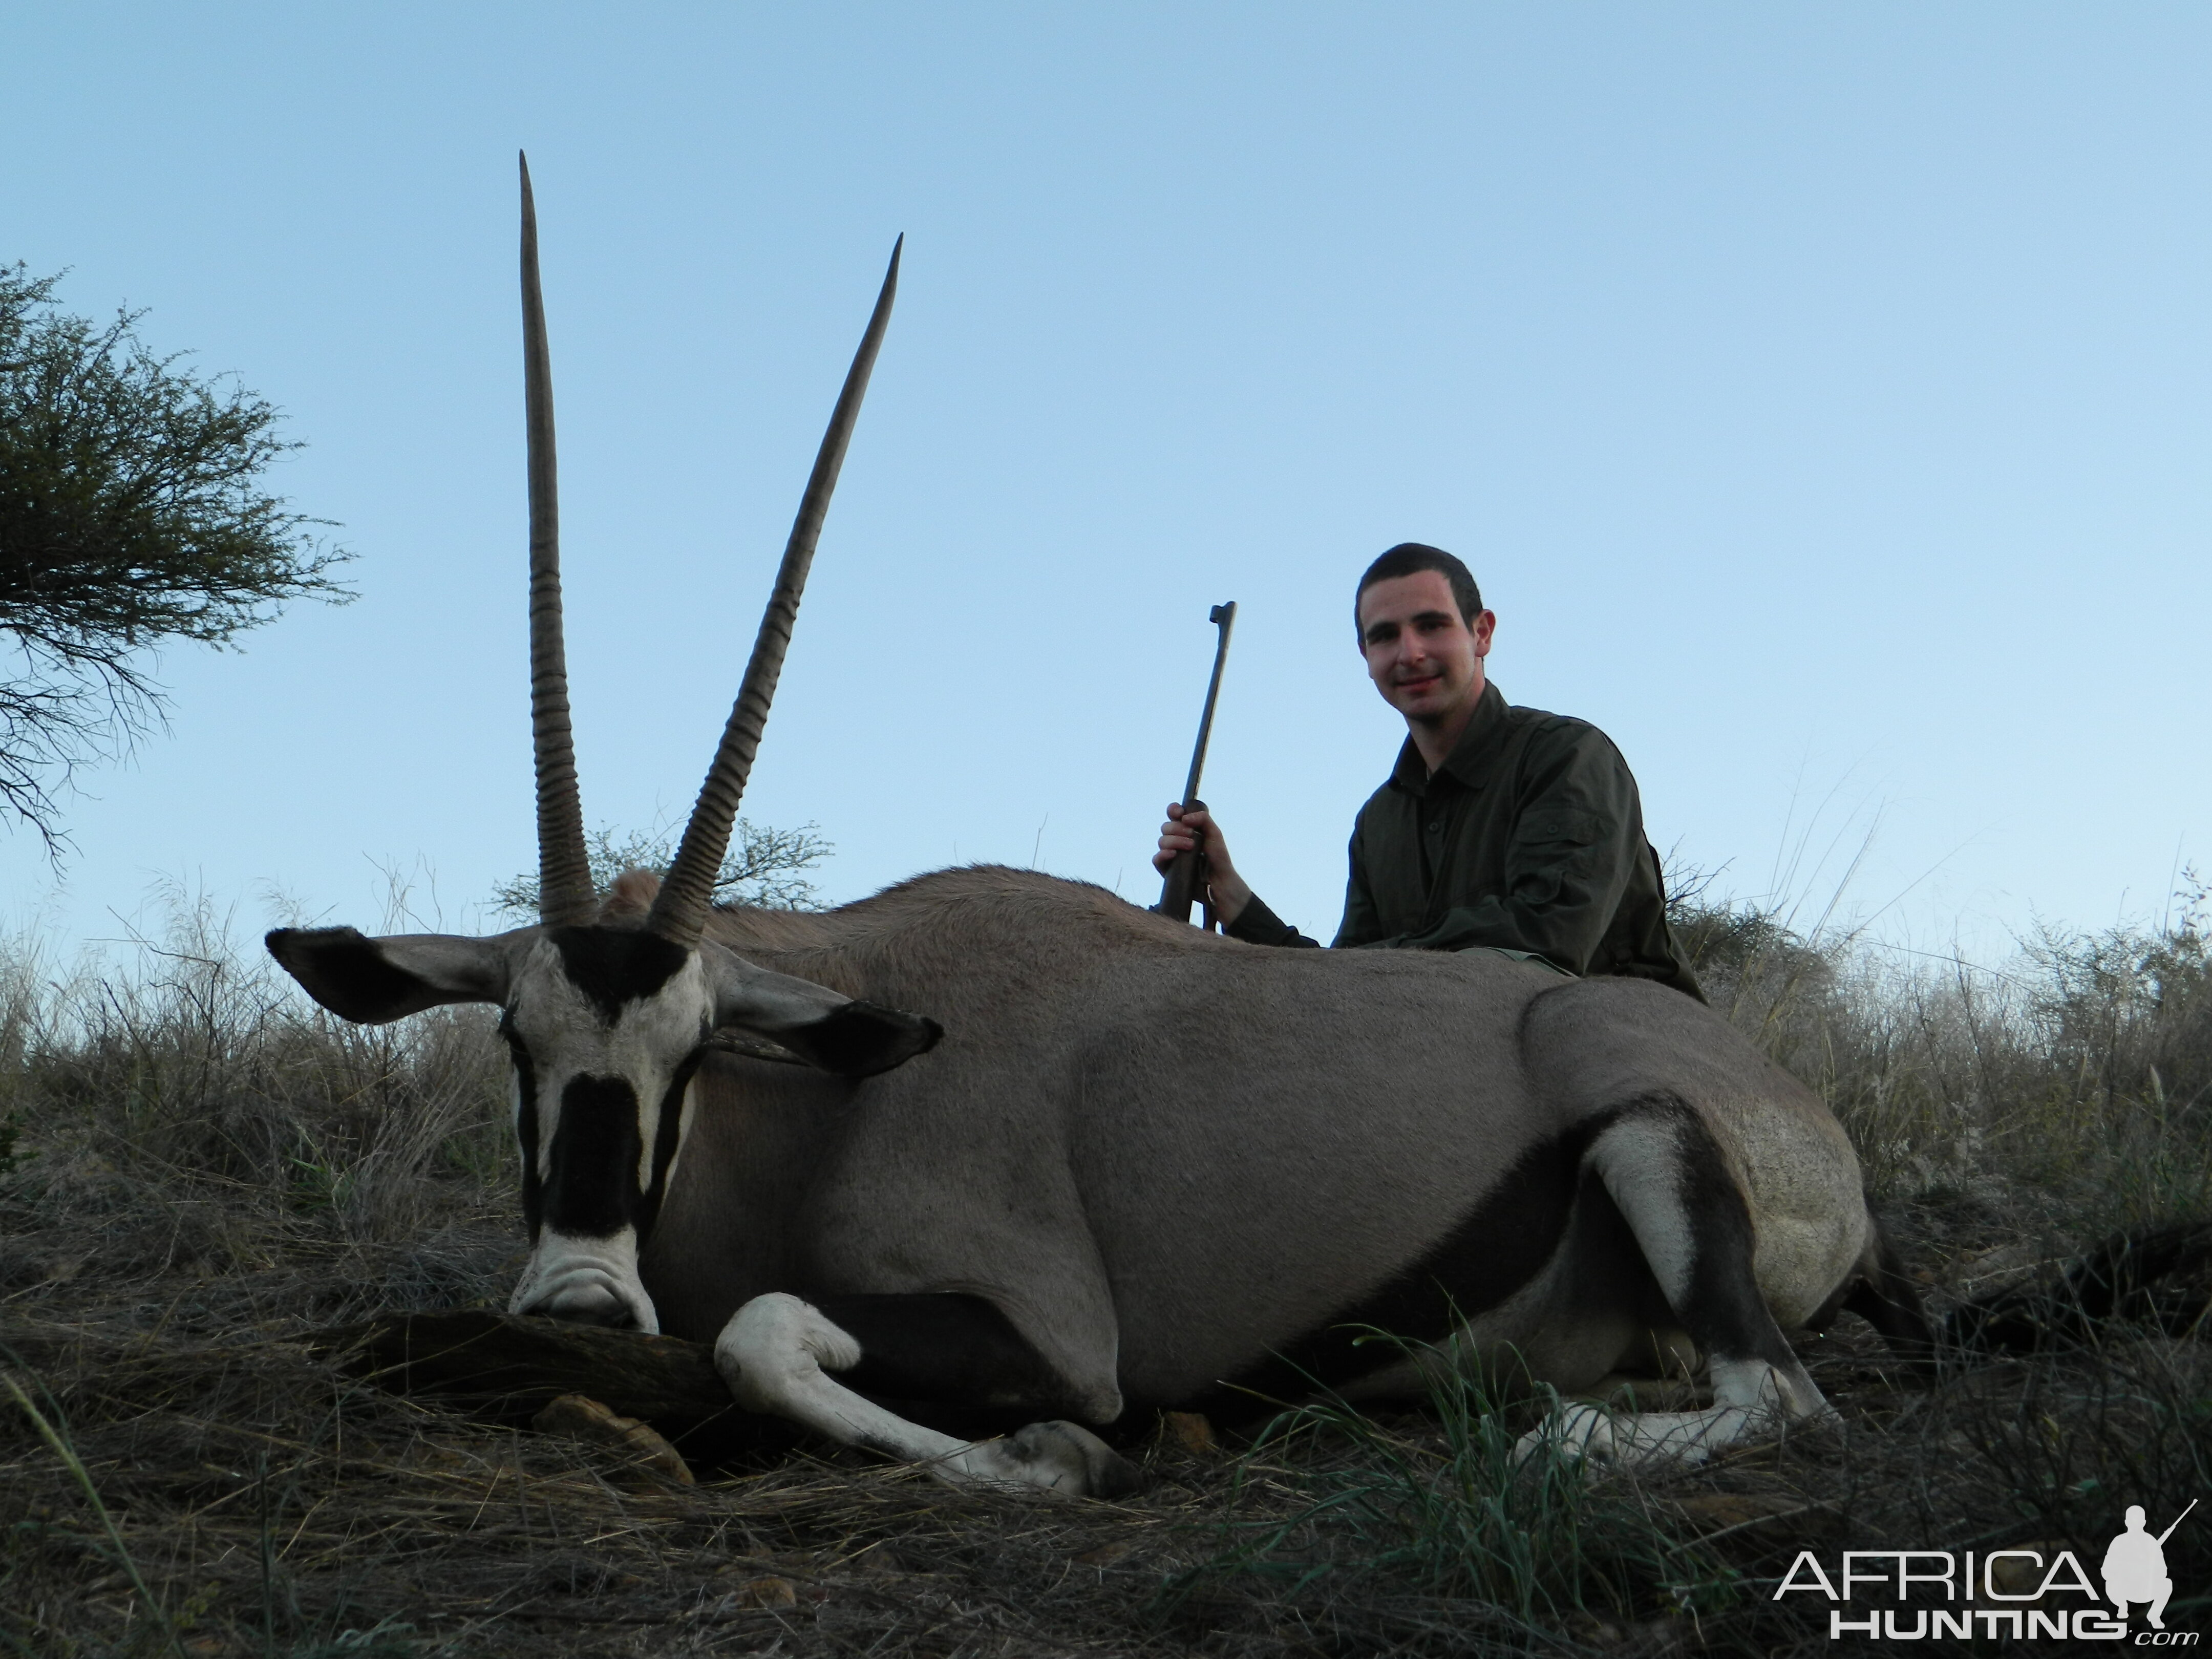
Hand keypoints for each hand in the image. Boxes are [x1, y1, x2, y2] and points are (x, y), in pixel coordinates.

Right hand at [1152, 801, 1252, 924]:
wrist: (1219, 880)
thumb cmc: (1218, 858)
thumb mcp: (1215, 834)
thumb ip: (1203, 819)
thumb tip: (1185, 818)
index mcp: (1187, 828)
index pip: (1173, 814)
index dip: (1173, 810)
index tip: (1179, 813)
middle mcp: (1177, 840)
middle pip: (1165, 827)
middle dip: (1177, 828)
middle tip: (1191, 835)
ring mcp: (1171, 855)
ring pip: (1161, 841)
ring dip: (1174, 841)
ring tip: (1190, 847)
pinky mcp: (1167, 869)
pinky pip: (1157, 859)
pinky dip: (1163, 854)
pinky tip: (1173, 855)